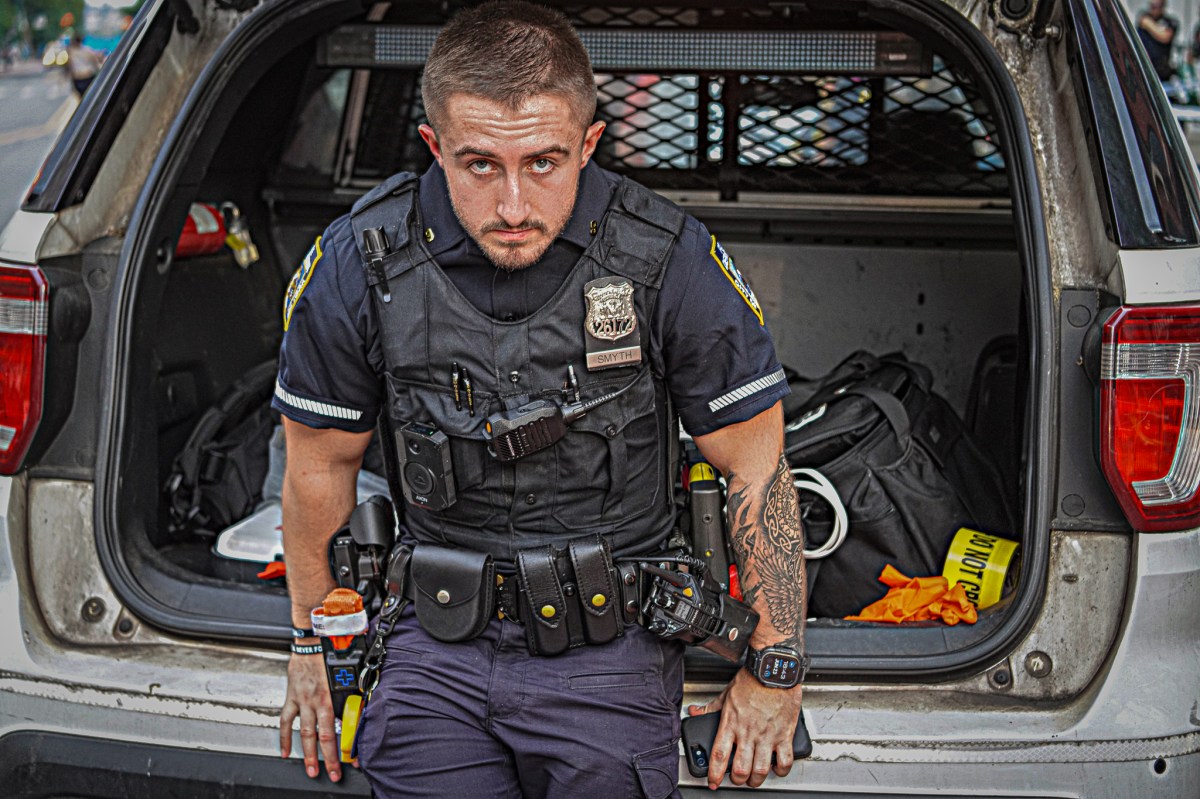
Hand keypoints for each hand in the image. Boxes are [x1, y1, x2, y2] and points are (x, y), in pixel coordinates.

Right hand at [279, 651, 341, 781]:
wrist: (311, 643)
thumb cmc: (329, 657)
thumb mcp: (345, 676)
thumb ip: (349, 695)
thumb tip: (359, 710)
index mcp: (328, 699)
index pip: (335, 730)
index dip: (341, 748)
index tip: (349, 761)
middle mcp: (313, 703)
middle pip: (320, 737)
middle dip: (326, 758)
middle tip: (332, 774)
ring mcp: (300, 702)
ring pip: (303, 733)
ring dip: (307, 754)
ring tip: (310, 769)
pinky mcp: (291, 698)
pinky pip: (285, 721)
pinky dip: (284, 738)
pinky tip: (285, 751)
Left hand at [687, 668, 802, 789]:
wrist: (774, 671)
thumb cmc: (752, 680)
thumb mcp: (726, 693)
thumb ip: (710, 707)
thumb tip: (695, 712)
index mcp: (732, 723)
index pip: (719, 755)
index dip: (714, 773)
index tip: (713, 781)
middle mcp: (749, 732)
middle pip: (740, 768)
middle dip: (737, 779)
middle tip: (737, 778)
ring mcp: (767, 735)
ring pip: (760, 769)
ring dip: (756, 779)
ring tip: (754, 779)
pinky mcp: (784, 734)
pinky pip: (784, 760)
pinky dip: (780, 770)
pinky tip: (776, 768)